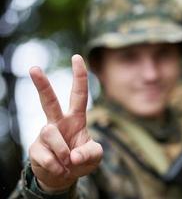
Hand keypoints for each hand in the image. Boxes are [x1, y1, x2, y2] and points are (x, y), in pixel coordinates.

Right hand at [29, 55, 102, 191]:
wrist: (64, 176)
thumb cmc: (81, 160)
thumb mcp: (95, 156)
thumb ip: (91, 154)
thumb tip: (73, 156)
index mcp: (76, 118)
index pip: (78, 94)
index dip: (79, 76)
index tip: (77, 57)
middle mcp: (59, 122)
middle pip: (49, 101)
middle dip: (42, 85)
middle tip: (34, 68)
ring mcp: (45, 134)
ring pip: (51, 134)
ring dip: (63, 153)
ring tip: (68, 164)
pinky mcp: (35, 149)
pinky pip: (46, 157)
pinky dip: (56, 167)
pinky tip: (59, 169)